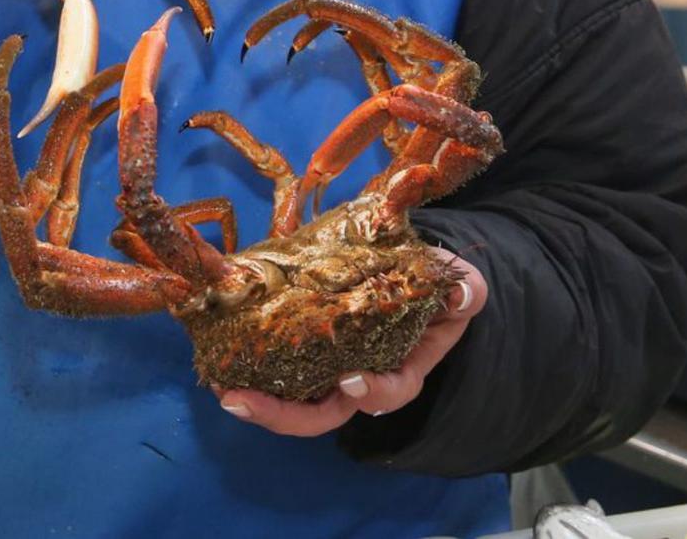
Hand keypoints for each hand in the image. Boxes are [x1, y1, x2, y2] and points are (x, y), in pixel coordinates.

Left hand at [215, 249, 485, 436]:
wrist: (411, 272)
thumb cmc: (435, 286)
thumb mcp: (460, 286)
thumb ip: (464, 291)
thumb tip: (463, 292)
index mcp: (400, 367)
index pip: (389, 390)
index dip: (372, 392)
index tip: (351, 379)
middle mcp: (360, 376)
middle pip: (323, 412)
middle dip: (281, 415)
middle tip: (241, 400)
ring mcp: (328, 364)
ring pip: (294, 398)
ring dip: (258, 399)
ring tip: (223, 388)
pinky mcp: (303, 342)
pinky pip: (278, 364)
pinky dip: (252, 365)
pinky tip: (222, 356)